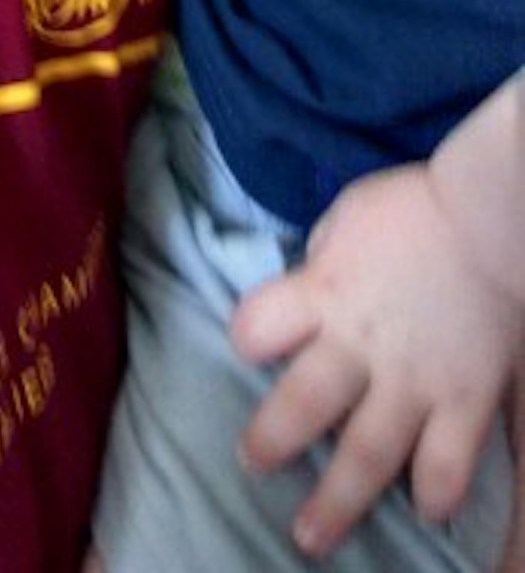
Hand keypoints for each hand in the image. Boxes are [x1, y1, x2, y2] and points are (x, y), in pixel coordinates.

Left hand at [230, 160, 523, 560]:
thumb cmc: (417, 208)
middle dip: (272, 442)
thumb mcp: (348, 218)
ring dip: (337, 500)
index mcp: (324, 291)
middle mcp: (359, 345)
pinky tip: (427, 511)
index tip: (250, 348)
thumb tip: (312, 281)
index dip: (249, 337)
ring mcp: (414, 381)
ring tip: (311, 534)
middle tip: (253, 464)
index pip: (260, 325)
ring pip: (367, 454)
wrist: (493, 217)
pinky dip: (435, 493)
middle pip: (302, 407)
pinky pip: (446, 463)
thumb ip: (325, 261)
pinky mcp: (465, 401)